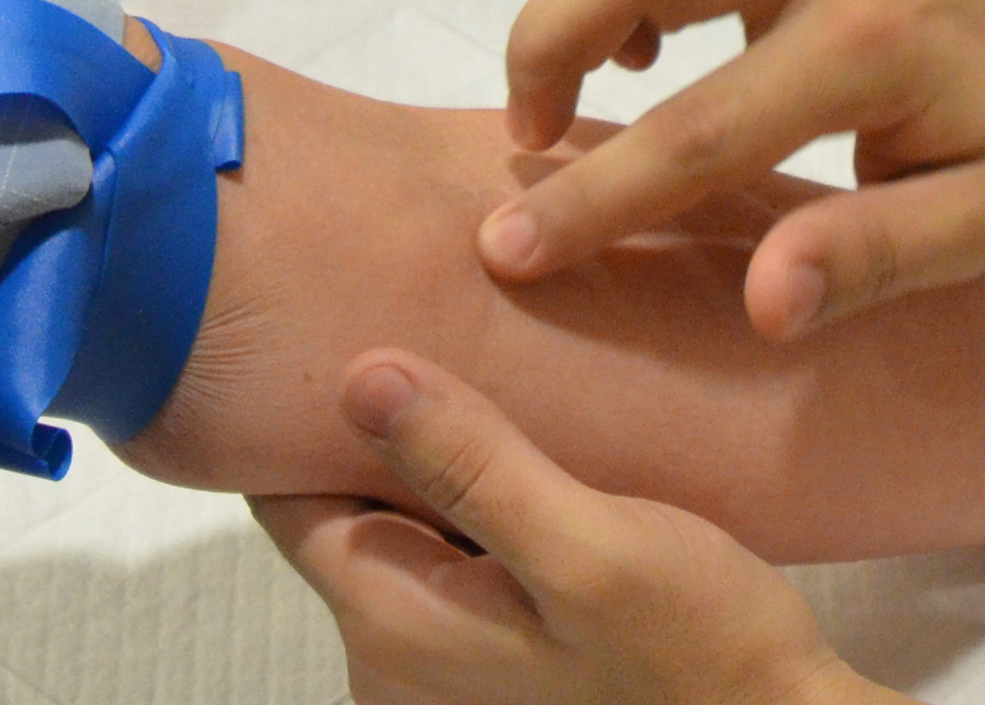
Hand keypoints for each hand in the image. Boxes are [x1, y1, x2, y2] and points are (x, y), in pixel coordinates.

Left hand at [259, 353, 902, 704]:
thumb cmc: (698, 657)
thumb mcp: (590, 546)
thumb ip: (472, 463)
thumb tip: (356, 375)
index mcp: (392, 628)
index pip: (286, 498)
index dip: (303, 405)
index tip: (347, 315)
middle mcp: (393, 666)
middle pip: (340, 513)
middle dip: (379, 427)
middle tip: (432, 318)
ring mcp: (443, 675)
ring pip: (400, 532)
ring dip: (436, 463)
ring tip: (491, 372)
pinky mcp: (494, 669)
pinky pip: (451, 563)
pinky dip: (474, 506)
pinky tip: (532, 455)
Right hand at [488, 0, 984, 337]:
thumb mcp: (982, 221)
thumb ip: (870, 259)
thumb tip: (762, 305)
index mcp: (871, 48)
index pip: (698, 128)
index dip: (593, 195)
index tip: (506, 247)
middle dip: (540, 46)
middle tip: (533, 138)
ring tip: (591, 77)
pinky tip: (646, 24)